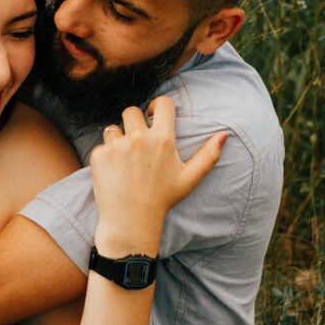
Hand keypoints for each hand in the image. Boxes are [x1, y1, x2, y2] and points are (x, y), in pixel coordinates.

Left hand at [90, 97, 225, 249]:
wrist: (131, 220)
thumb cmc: (162, 199)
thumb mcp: (190, 178)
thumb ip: (209, 155)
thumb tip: (225, 134)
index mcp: (163, 140)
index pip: (162, 104)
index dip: (157, 106)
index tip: (153, 115)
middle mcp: (139, 138)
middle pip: (131, 111)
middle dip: (134, 122)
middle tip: (137, 143)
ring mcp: (117, 146)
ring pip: (114, 127)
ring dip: (118, 138)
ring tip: (125, 161)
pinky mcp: (100, 155)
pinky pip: (102, 145)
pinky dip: (106, 155)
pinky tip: (114, 172)